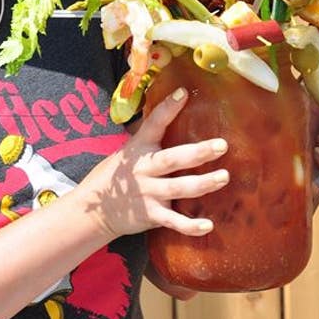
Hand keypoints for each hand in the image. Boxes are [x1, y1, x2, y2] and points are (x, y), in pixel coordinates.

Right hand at [76, 87, 228, 238]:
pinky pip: (173, 221)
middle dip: (197, 153)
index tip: (183, 93)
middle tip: (221, 145)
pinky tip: (208, 225)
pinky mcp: (151, 215)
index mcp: (139, 148)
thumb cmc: (119, 175)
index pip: (154, 124)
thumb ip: (151, 135)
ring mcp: (148, 193)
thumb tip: (175, 104)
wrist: (94, 209)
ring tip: (224, 177)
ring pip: (178, 188)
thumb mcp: (130, 150)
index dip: (167, 108)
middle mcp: (144, 169)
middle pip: (172, 159)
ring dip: (202, 184)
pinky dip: (190, 226)